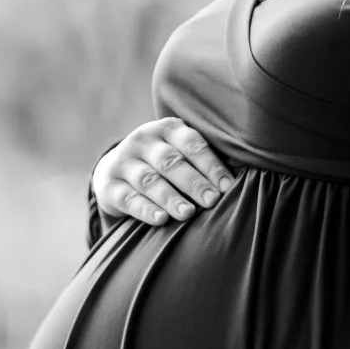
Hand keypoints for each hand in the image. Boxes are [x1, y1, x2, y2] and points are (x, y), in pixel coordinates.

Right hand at [91, 118, 234, 228]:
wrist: (116, 171)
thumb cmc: (164, 164)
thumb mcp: (181, 153)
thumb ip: (205, 160)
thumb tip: (240, 179)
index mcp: (167, 129)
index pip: (191, 143)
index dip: (210, 165)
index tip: (227, 186)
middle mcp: (143, 140)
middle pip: (170, 162)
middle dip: (193, 182)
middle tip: (212, 201)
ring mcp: (123, 162)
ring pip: (149, 180)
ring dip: (170, 197)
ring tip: (188, 214)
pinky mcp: (109, 185)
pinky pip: (128, 198)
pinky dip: (145, 210)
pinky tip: (161, 220)